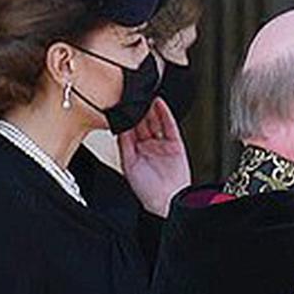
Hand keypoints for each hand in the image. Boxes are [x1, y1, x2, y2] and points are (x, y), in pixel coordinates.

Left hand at [120, 98, 190, 216]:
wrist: (166, 199)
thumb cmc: (146, 189)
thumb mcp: (127, 163)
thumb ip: (124, 143)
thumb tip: (118, 125)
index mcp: (134, 152)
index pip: (128, 129)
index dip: (125, 116)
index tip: (120, 103)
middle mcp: (148, 146)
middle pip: (142, 122)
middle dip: (138, 109)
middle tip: (133, 95)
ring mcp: (162, 144)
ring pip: (155, 121)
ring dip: (150, 108)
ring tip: (145, 94)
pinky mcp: (175, 144)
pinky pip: (169, 125)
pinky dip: (165, 113)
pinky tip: (159, 103)